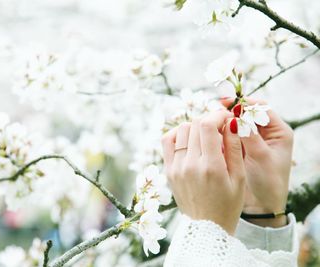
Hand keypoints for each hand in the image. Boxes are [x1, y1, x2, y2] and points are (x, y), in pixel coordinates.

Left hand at [161, 111, 245, 233]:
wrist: (206, 228)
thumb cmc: (228, 205)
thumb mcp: (239, 178)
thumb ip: (235, 147)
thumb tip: (232, 121)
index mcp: (210, 167)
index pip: (207, 125)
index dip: (218, 115)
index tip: (228, 118)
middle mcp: (189, 165)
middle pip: (195, 124)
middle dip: (210, 119)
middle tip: (220, 127)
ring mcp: (175, 167)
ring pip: (182, 130)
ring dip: (196, 126)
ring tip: (207, 136)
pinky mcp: (168, 170)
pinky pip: (168, 141)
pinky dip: (178, 133)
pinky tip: (190, 139)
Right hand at [221, 98, 293, 226]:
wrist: (262, 206)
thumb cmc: (269, 183)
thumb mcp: (261, 157)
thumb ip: (249, 135)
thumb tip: (236, 115)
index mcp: (277, 132)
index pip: (261, 108)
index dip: (244, 104)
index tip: (227, 104)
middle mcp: (264, 134)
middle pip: (246, 114)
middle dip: (230, 112)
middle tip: (214, 112)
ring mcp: (250, 141)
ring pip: (235, 124)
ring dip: (223, 122)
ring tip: (209, 122)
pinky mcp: (239, 150)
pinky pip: (228, 136)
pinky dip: (219, 134)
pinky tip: (210, 135)